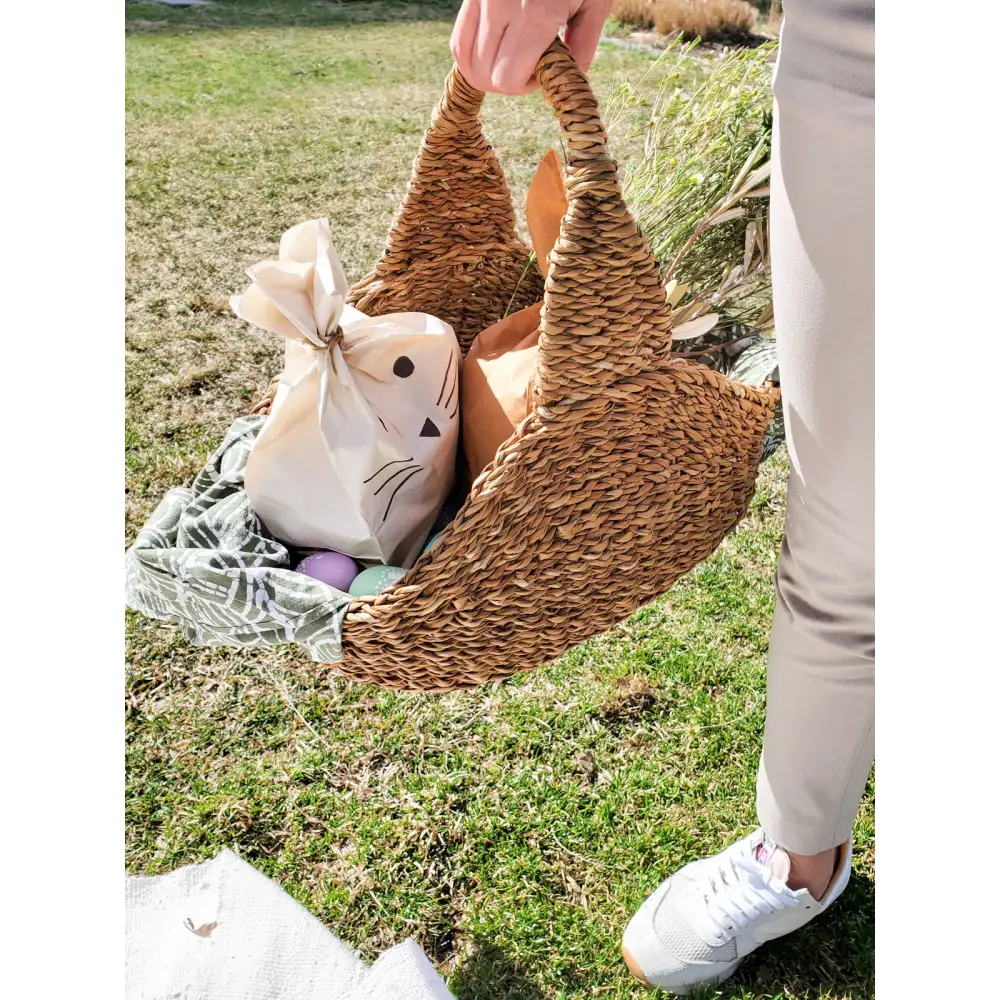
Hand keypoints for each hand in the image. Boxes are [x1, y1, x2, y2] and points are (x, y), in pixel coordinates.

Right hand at [450, 0, 612, 94]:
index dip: (524, 85)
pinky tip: (493, 51)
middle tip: (529, 64)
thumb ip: (583, 42)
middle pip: (485, 76)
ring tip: (511, 55)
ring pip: (468, 62)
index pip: (507, 79)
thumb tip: (567, 78)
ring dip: (488, 69)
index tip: (542, 71)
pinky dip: (472, 55)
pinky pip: (458, 41)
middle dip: (507, 80)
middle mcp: (502, 6)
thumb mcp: (594, 2)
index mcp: (535, 15)